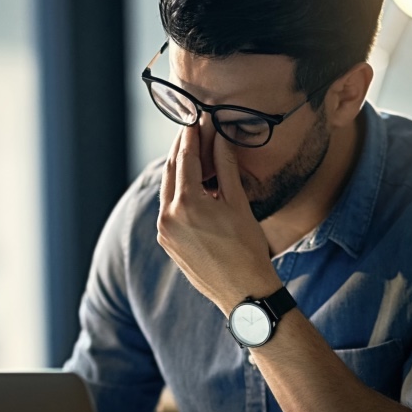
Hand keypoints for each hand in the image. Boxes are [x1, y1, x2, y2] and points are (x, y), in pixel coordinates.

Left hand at [157, 124, 281, 313]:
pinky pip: (169, 209)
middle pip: (171, 171)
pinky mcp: (167, 243)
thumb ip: (226, 167)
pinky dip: (178, 193)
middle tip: (191, 130)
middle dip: (181, 149)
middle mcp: (168, 217)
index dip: (191, 135)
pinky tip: (192, 186)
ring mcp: (164, 232)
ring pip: (168, 190)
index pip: (185, 158)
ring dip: (179, 170)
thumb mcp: (238, 203)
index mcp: (186, 204)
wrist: (244, 292)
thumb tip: (219, 137)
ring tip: (193, 154)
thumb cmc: (247, 249)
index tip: (196, 119)